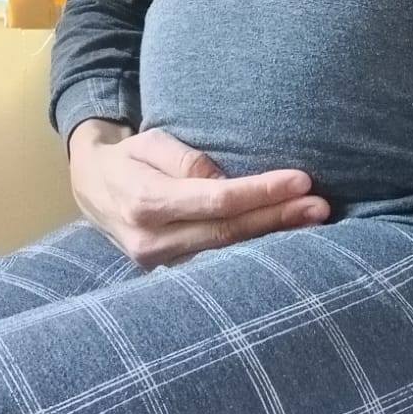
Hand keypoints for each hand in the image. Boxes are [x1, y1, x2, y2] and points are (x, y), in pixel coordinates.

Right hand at [67, 119, 331, 270]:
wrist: (92, 187)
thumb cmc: (129, 157)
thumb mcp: (150, 141)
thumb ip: (184, 158)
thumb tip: (222, 178)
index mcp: (146, 203)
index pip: (217, 201)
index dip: (261, 192)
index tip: (300, 179)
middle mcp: (151, 241)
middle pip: (228, 232)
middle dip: (278, 218)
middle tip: (320, 206)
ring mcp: (158, 264)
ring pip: (226, 254)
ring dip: (273, 238)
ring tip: (314, 222)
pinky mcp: (168, 272)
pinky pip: (216, 263)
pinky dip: (252, 252)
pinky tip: (285, 242)